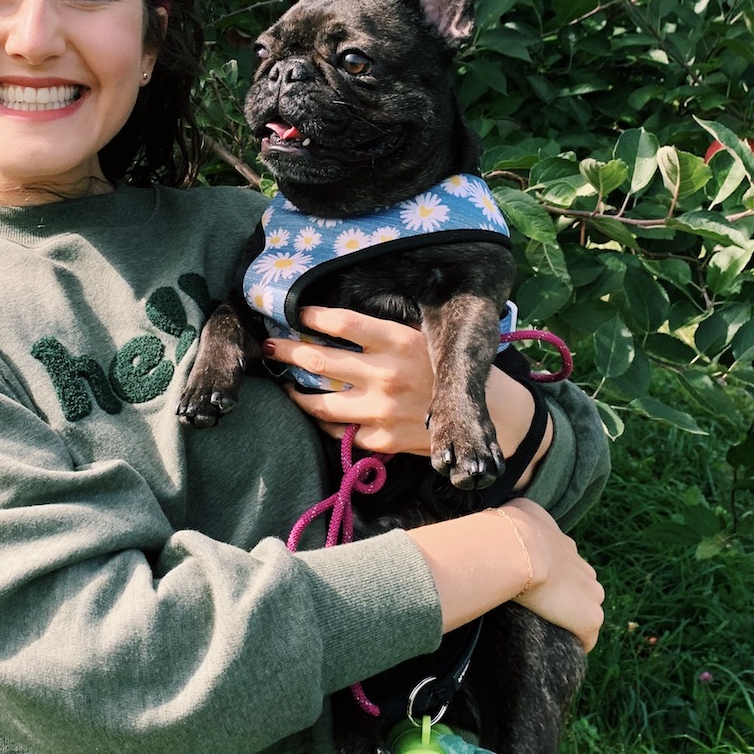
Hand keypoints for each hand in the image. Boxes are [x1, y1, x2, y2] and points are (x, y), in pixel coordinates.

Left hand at [267, 307, 551, 485]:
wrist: (485, 414)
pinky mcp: (383, 439)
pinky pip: (338, 431)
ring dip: (294, 391)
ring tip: (283, 382)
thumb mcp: (421, 338)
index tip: (294, 313)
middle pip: (318, 360)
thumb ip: (381, 333)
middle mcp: (387, 375)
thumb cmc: (446, 368)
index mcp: (399, 341)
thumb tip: (333, 319)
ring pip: (318, 402)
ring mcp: (382, 410)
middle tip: (268, 345)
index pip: (341, 323)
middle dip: (286, 351)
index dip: (310, 317)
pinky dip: (323, 420)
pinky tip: (315, 411)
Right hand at [502, 498, 604, 652]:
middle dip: (565, 596)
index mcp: (564, 544)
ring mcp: (590, 594)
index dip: (550, 575)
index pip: (565, 562)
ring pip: (587, 610)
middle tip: (538, 608)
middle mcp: (582, 567)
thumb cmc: (509, 531)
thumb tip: (509, 518)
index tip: (533, 583)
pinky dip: (576, 643)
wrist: (516, 549)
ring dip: (572, 619)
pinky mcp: (588, 619)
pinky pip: (587, 638)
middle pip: (581, 587)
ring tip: (548, 630)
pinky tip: (560, 650)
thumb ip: (521, 516)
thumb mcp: (517, 510)